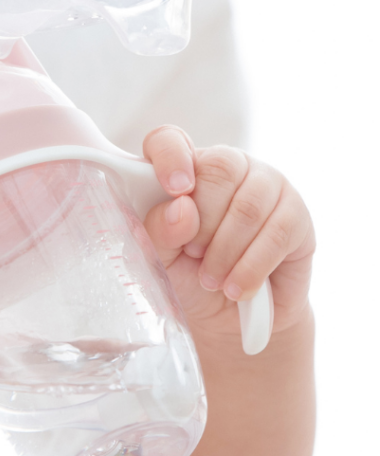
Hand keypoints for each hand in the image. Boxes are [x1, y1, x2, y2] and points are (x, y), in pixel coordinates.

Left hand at [140, 126, 314, 341]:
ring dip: (225, 252)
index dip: (170, 157)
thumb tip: (181, 208)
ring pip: (249, 206)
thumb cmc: (188, 276)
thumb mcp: (160, 258)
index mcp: (184, 168)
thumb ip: (159, 231)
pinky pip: (276, 234)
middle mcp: (228, 166)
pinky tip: (236, 287)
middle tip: (194, 255)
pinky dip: (250, 267)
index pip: (170, 140)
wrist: (228, 316)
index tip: (174, 190)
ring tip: (211, 280)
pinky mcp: (296, 215)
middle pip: (220, 169)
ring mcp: (267, 185)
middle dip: (203, 223)